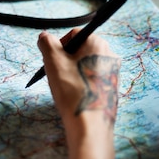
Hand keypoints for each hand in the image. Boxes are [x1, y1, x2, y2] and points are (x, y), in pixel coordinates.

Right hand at [37, 30, 119, 158]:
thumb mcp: (53, 61)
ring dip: (73, 73)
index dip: (59, 47)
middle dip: (66, 61)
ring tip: (66, 88)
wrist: (90, 124)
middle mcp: (110, 54)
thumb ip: (46, 43)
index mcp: (98, 43)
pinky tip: (76, 96)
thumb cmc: (71, 89)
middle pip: (81, 50)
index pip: (73, 35)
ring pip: (86, 65)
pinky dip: (82, 84)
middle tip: (57, 76)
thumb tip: (45, 36)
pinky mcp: (112, 87)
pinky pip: (93, 79)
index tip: (52, 62)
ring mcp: (113, 72)